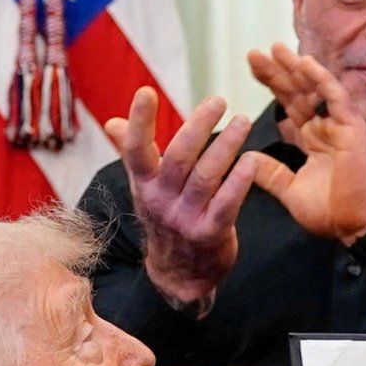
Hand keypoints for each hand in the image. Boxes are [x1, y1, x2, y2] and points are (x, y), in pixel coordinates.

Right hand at [99, 86, 262, 308]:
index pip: (136, 149)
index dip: (139, 121)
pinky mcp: (210, 234)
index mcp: (144, 184)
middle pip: (178, 158)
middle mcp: (161, 201)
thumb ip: (131, 152)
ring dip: (226, 146)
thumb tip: (112, 122)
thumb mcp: (145, 188)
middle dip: (198, 126)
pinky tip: (252, 160)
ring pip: (205, 176)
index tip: (146, 91)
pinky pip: (226, 204)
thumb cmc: (166, 218)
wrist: (179, 275)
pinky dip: (239, 181)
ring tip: (243, 121)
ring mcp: (185, 219)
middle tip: (218, 100)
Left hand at [239, 46, 365, 243]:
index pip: (289, 105)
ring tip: (276, 49)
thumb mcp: (290, 191)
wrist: (356, 226)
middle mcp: (325, 128)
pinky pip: (337, 98)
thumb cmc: (331, 212)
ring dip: (296, 68)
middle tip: (255, 52)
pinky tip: (305, 64)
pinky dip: (322, 80)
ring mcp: (340, 126)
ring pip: (316, 89)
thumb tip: (248, 158)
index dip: (272, 84)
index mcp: (312, 139)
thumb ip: (271, 173)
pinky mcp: (354, 128)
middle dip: (277, 72)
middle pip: (298, 92)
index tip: (252, 66)